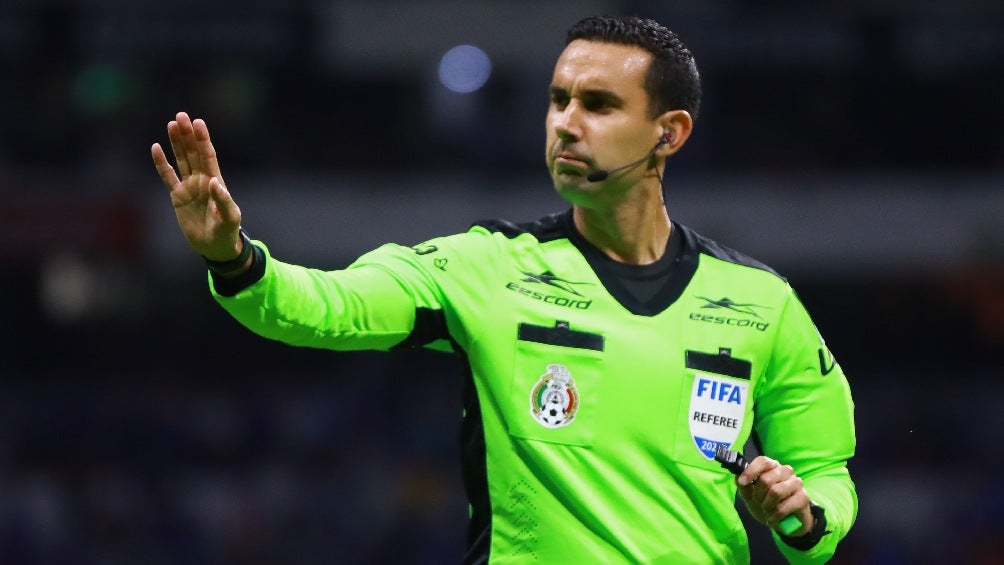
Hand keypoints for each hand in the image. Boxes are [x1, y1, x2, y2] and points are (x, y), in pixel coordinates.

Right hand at [151, 112, 242, 261]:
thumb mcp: (230, 218)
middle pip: (193, 153)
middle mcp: (201, 180)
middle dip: (188, 135)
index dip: (203, 140)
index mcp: (216, 182)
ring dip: (176, 143)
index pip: (208, 156)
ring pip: (181, 160)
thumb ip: (223, 200)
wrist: (215, 246)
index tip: (198, 123)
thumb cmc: (227, 231)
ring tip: (171, 124)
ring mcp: (189, 187)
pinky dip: (161, 164)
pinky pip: (167, 177)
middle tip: (181, 115)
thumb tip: (213, 182)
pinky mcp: (177, 197)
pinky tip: (156, 148)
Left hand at [736, 456, 813, 535]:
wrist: (786, 523)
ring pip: (776, 491)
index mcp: (772, 467)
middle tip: (759, 503)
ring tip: (767, 511)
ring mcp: (796, 483)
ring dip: (767, 506)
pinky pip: (783, 507)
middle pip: (766, 479)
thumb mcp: (750, 496)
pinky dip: (774, 516)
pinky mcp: (803, 498)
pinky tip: (773, 519)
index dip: (751, 471)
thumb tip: (738, 476)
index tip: (742, 482)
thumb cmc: (767, 504)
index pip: (763, 461)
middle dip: (758, 495)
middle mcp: (786, 471)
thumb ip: (743, 486)